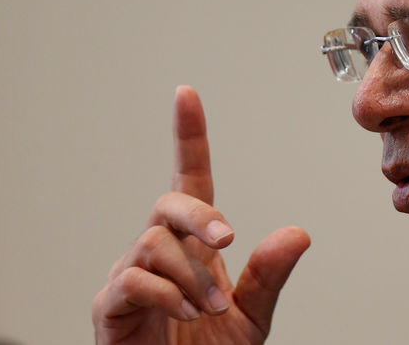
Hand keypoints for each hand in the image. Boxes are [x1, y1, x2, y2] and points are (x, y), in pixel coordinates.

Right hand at [93, 86, 310, 343]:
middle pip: (170, 202)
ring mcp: (132, 275)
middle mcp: (161, 251)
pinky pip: (132, 281)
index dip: (188, 137)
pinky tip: (188, 313)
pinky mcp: (111, 306)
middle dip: (200, 215)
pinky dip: (167, 294)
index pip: (191, 179)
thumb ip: (269, 276)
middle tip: (228, 239)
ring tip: (212, 308)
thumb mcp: (251, 315)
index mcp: (195, 245)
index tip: (187, 95)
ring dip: (192, 276)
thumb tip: (297, 234)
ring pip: (155, 243)